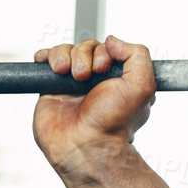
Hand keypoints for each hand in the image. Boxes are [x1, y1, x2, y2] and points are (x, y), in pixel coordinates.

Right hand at [31, 36, 156, 171]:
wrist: (86, 147)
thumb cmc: (114, 121)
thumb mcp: (142, 85)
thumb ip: (137, 54)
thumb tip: (112, 40)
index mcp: (118, 77)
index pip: (108, 47)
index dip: (104, 51)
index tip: (102, 69)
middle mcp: (96, 79)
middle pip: (85, 46)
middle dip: (83, 55)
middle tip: (84, 76)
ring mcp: (72, 83)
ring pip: (64, 51)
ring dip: (64, 55)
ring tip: (66, 74)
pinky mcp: (51, 90)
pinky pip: (45, 62)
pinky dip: (45, 56)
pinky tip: (47, 63)